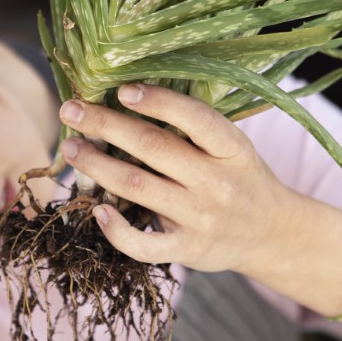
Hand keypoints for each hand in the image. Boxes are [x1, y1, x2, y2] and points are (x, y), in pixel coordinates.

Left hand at [59, 83, 289, 273]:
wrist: (271, 235)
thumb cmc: (240, 180)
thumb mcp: (233, 149)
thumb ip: (194, 130)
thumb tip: (128, 99)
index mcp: (233, 150)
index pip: (196, 119)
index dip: (157, 102)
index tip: (121, 90)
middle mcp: (218, 183)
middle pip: (152, 148)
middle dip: (105, 125)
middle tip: (70, 110)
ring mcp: (201, 219)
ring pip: (138, 187)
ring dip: (97, 165)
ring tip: (71, 147)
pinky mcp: (186, 249)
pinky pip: (143, 244)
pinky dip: (115, 229)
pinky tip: (96, 210)